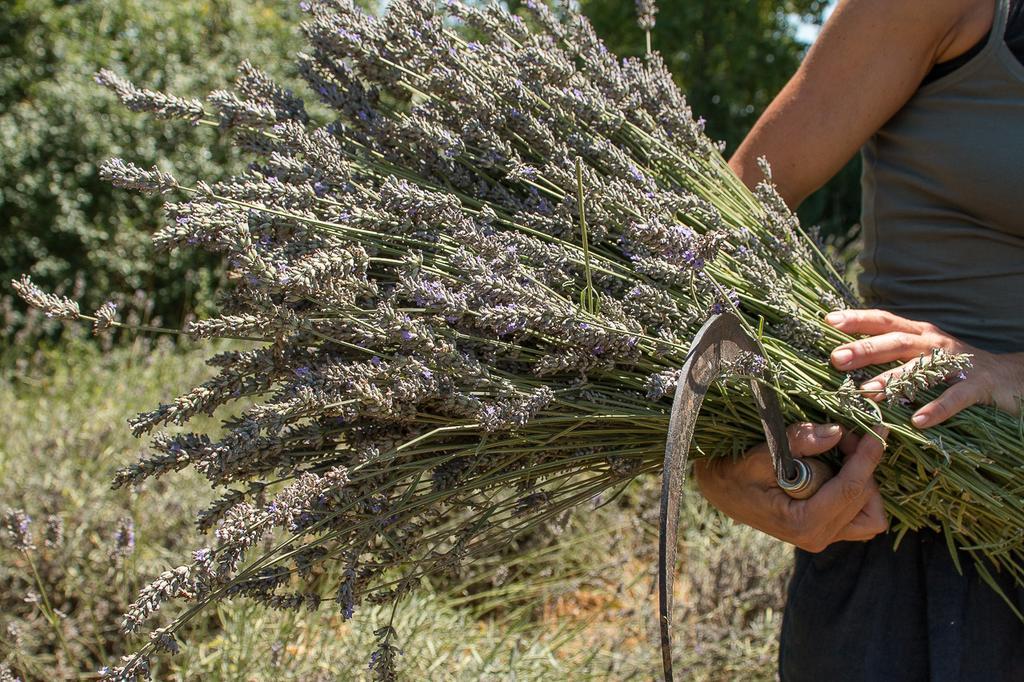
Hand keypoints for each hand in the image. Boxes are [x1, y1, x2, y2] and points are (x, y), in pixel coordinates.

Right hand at [694, 423, 888, 552]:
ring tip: (844, 456)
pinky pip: (860, 519)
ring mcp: (823, 538)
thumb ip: (798, 442)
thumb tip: (836, 432)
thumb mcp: (761, 455)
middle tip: (843, 436)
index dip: (868, 457)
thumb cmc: (736, 474)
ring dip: (865, 483)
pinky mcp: (825, 533)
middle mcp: (818, 537)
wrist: (722, 491)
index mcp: (803, 524)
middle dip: (862, 463)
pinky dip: (860, 496)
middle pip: (865, 499)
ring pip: (871, 515)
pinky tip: (841, 472)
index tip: (878, 430)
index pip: (851, 490)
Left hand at [825, 309, 1023, 427]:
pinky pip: (954, 397)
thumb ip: (891, 352)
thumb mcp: (921, 353)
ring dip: (892, 380)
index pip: (884, 320)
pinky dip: (936, 409)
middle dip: (865, 349)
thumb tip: (846, 356)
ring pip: (920, 369)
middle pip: (896, 341)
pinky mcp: (977, 386)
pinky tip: (917, 421)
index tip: (829, 321)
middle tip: (836, 359)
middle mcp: (934, 343)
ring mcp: (956, 364)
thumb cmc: (955, 366)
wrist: (1010, 376)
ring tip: (866, 392)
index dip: (858, 319)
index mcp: (919, 333)